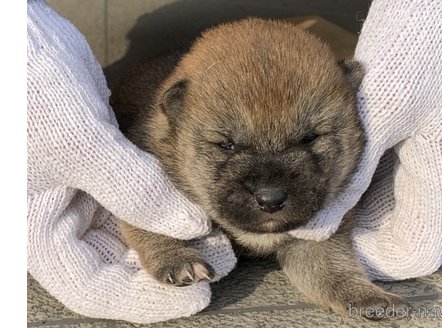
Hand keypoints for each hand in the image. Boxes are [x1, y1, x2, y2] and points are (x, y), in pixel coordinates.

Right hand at [27, 1, 235, 321]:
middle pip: (121, 266)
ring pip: (136, 234)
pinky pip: (141, 198)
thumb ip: (134, 189)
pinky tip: (198, 205)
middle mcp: (62, 221)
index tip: (197, 295)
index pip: (96, 287)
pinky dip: (170, 204)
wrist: (19, 37)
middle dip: (172, 267)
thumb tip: (191, 226)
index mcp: (39, 232)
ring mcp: (85, 196)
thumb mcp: (78, 142)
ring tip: (221, 237)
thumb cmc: (27, 87)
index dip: (147, 299)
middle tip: (220, 259)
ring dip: (177, 237)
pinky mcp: (105, 170)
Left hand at [290, 0, 441, 279]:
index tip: (330, 232)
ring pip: (401, 205)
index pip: (412, 254)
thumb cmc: (421, 46)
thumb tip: (312, 229)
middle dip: (360, 223)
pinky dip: (375, 174)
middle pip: (404, 230)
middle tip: (320, 195)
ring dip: (364, 197)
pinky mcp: (439, 144)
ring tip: (333, 167)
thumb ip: (348, 179)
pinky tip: (354, 149)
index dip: (368, 254)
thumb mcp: (379, 114)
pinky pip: (406, 177)